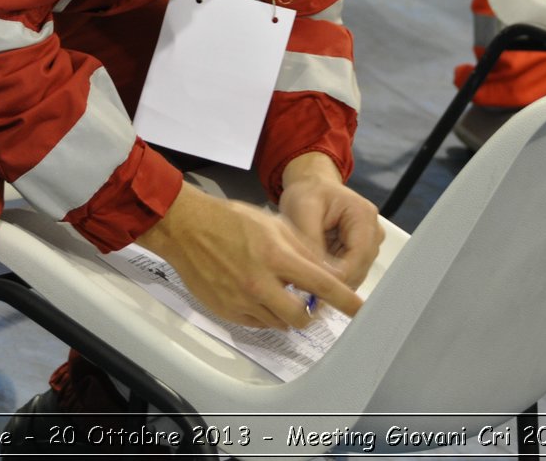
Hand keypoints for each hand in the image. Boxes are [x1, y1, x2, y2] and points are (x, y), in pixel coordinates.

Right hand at [137, 183, 364, 329]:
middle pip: (301, 317)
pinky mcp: (227, 311)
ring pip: (279, 323)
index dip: (344, 300)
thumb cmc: (230, 221)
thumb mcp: (273, 224)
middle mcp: (260, 283)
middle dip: (311, 313)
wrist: (187, 229)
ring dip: (287, 314)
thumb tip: (326, 272)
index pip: (321, 284)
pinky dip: (266, 315)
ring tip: (279, 292)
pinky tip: (260, 296)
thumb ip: (302, 250)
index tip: (359, 310)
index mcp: (275, 256)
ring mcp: (241, 300)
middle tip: (309, 303)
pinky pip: (257, 324)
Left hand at [277, 152, 382, 289]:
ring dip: (331, 279)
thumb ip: (312, 242)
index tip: (313, 287)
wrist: (311, 186)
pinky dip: (331, 276)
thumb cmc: (308, 192)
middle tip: (304, 287)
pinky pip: (347, 274)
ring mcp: (369, 244)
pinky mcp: (360, 253)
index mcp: (364, 217)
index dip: (337, 277)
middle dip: (333, 281)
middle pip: (358, 271)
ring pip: (353, 276)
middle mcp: (373, 232)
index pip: (358, 258)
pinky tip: (314, 272)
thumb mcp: (302, 210)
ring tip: (306, 276)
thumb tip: (319, 274)